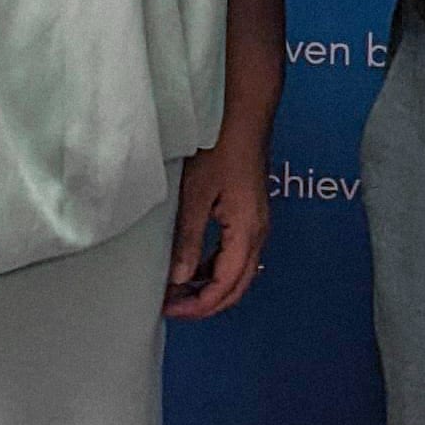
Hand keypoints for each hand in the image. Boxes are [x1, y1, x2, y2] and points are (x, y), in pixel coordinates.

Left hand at [164, 124, 271, 319]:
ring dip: (211, 286)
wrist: (244, 116)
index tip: (167, 309)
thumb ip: (188, 240)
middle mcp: (258, 233)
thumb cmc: (220, 149)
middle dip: (205, 303)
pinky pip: (238, 254)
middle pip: (237, 286)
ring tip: (178, 288)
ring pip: (239, 272)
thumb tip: (179, 279)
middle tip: (172, 306)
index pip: (224, 286)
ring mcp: (257, 223)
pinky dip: (216, 268)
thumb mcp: (197, 195)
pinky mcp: (252, 214)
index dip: (196, 305)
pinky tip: (194, 264)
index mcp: (246, 232)